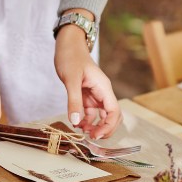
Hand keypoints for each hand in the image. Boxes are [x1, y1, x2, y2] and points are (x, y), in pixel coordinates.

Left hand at [54, 14, 120, 138]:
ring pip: (101, 116)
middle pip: (112, 116)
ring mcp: (95, 95)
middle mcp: (102, 93)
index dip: (108, 126)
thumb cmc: (71, 57)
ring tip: (82, 132)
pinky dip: (85, 120)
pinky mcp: (86, 96)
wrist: (67, 44)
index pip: (114, 112)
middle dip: (104, 129)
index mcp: (103, 88)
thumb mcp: (71, 79)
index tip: (96, 135)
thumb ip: (74, 101)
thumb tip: (77, 121)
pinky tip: (77, 123)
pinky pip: (90, 112)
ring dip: (94, 126)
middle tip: (91, 137)